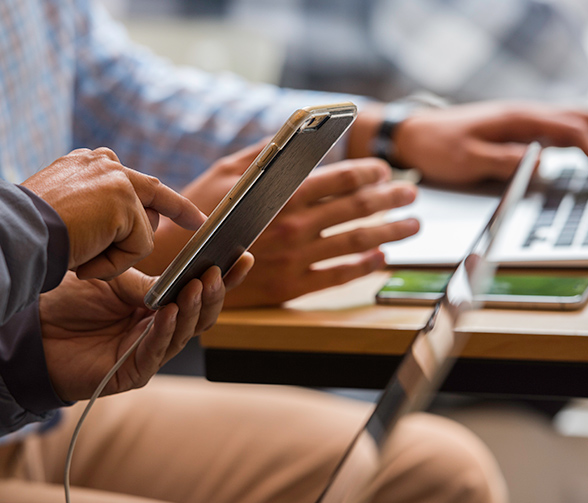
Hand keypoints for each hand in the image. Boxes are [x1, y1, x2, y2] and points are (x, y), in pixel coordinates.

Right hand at [23, 148, 205, 279]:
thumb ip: (99, 213)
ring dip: (116, 256)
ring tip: (81, 256)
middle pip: (153, 192)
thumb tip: (139, 224)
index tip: (186, 211)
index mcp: (86, 165)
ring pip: (141, 231)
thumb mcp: (64, 217)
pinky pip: (138, 247)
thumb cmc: (27, 234)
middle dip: (179, 210)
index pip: (131, 180)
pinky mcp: (125, 201)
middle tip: (199, 221)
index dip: (159, 199)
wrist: (12, 232)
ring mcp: (116, 179)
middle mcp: (103, 164)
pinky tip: (86, 259)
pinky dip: (115, 263)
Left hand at [40, 255, 251, 400]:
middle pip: (200, 314)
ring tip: (198, 285)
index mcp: (158, 304)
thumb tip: (178, 280)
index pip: (198, 290)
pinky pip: (156, 350)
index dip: (224, 277)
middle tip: (218, 272)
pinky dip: (165, 330)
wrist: (30, 334)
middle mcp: (159, 329)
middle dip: (213, 293)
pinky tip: (169, 312)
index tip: (242, 256)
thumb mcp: (111, 282)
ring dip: (193, 308)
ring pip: (185, 332)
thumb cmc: (68, 305)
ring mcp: (148, 352)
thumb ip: (144, 283)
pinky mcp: (132, 372)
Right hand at [173, 143, 418, 306]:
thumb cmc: (199, 214)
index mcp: (281, 194)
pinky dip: (364, 266)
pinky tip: (380, 258)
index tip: (386, 171)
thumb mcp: (226, 171)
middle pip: (357, 208)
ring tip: (411, 226)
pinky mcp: (290, 287)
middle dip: (390, 199)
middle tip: (410, 195)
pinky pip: (337, 276)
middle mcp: (293, 226)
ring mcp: (294, 259)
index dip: (370, 172)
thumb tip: (298, 130)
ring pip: (356, 242)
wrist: (177, 267)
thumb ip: (266, 151)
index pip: (341, 179)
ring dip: (390, 232)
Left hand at [386, 102, 587, 191]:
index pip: (577, 130)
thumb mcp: (466, 159)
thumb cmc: (436, 146)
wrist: (413, 134)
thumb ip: (505, 161)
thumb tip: (542, 165)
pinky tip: (585, 166)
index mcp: (520, 118)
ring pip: (580, 122)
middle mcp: (528, 114)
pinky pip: (562, 131)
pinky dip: (583, 146)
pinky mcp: (520, 130)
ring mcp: (526, 120)